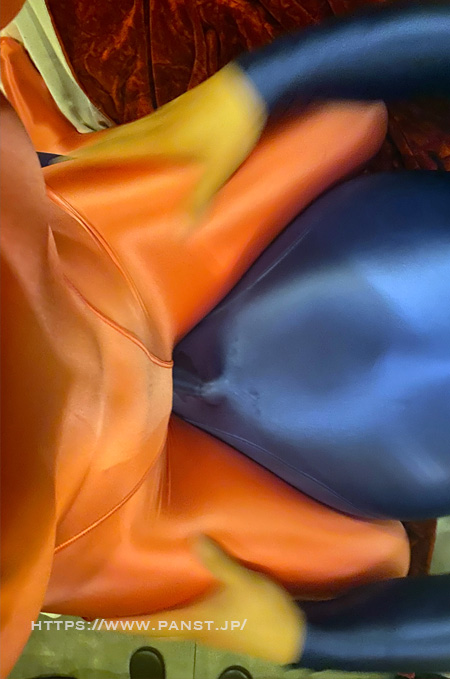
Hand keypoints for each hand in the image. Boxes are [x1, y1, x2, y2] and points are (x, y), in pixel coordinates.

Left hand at [104, 536, 304, 663]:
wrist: (295, 638)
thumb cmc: (265, 614)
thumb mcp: (243, 582)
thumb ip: (218, 560)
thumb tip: (194, 537)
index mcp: (194, 622)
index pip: (151, 624)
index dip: (124, 622)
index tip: (97, 622)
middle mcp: (196, 629)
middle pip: (157, 625)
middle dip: (134, 618)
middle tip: (111, 606)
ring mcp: (209, 629)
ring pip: (172, 622)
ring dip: (153, 613)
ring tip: (137, 597)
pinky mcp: (221, 625)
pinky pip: (187, 617)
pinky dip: (173, 608)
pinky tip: (178, 592)